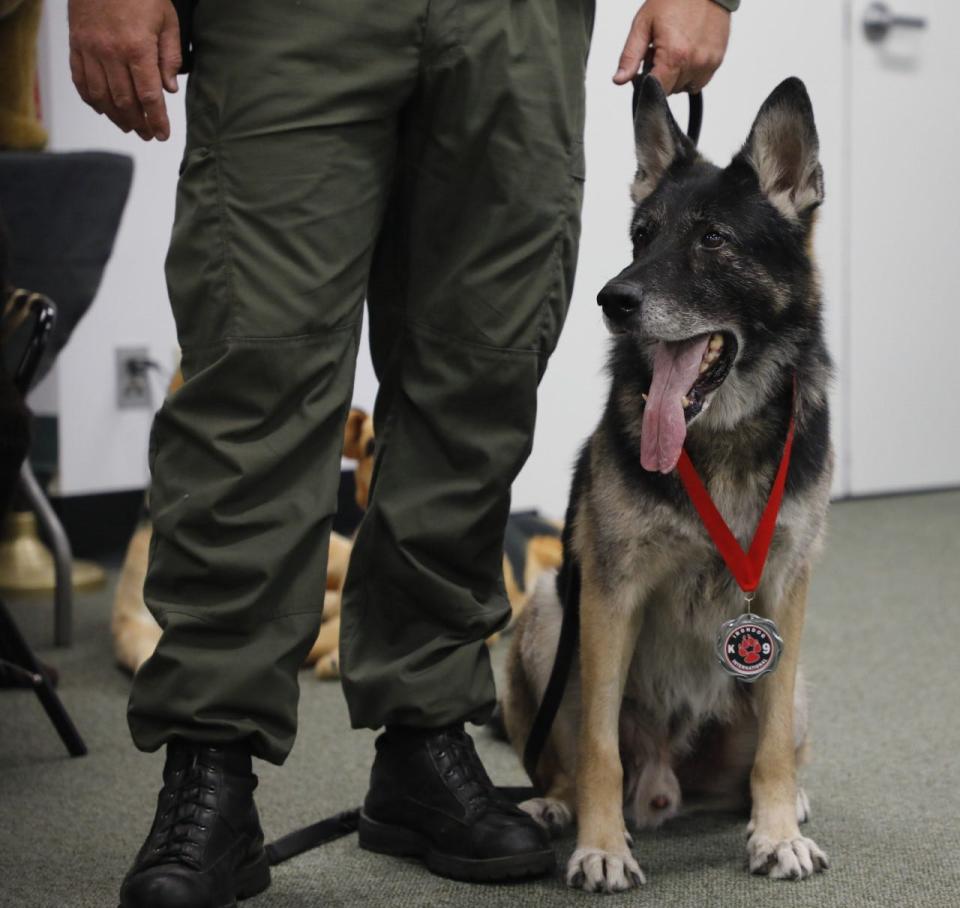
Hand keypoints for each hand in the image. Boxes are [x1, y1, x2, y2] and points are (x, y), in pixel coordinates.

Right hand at [68, 0, 180, 140]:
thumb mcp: (167, 20)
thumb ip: (170, 56)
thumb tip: (170, 89)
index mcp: (137, 48)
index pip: (149, 96)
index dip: (157, 120)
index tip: (163, 134)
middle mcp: (111, 53)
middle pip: (125, 101)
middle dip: (139, 123)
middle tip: (148, 135)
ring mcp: (90, 50)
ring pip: (101, 96)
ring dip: (116, 117)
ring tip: (129, 126)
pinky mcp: (76, 45)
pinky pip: (80, 80)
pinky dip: (91, 100)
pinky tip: (103, 109)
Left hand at [615, 0, 730, 94]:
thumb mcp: (643, 24)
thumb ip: (630, 56)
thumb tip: (619, 79)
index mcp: (674, 56)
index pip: (656, 92)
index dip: (646, 84)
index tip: (644, 71)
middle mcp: (694, 63)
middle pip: (670, 90)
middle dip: (661, 76)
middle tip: (660, 52)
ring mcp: (708, 63)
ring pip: (684, 87)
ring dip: (676, 76)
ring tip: (675, 51)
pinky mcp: (717, 60)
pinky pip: (700, 80)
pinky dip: (691, 73)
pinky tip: (688, 53)